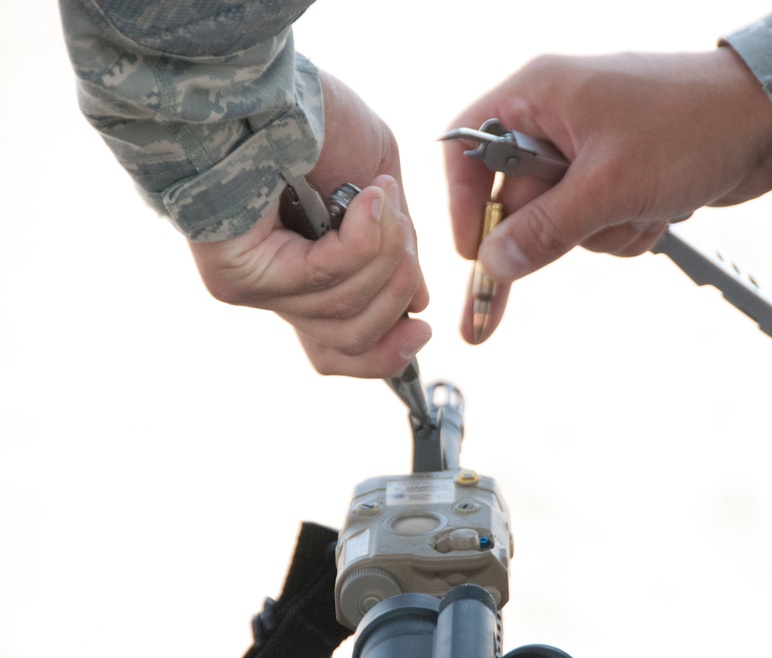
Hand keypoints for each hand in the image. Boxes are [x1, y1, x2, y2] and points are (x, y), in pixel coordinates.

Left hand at [188, 70, 429, 377]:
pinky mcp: (241, 273)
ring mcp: (258, 285)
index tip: (422, 328)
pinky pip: (324, 280)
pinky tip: (363, 199)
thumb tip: (417, 302)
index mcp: (311, 275)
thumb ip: (394, 249)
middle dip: (397, 287)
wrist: (267, 84)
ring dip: (384, 252)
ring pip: (346, 312)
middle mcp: (281, 290)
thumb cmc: (318, 121)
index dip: (387, 353)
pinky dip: (360, 240)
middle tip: (401, 228)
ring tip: (378, 194)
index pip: (343, 348)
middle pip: (354, 337)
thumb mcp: (380, 191)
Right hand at [444, 48, 771, 342]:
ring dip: (599, 232)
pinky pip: (597, 224)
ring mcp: (590, 150)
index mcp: (538, 96)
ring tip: (638, 208)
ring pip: (560, 220)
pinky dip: (624, 229)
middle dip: (553, 230)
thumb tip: (495, 262)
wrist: (771, 122)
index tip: (473, 251)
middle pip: (517, 198)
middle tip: (570, 247)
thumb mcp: (608, 185)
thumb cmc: (693, 123)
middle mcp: (557, 119)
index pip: (468, 151)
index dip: (463, 204)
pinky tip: (656, 211)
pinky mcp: (619, 175)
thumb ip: (545, 229)